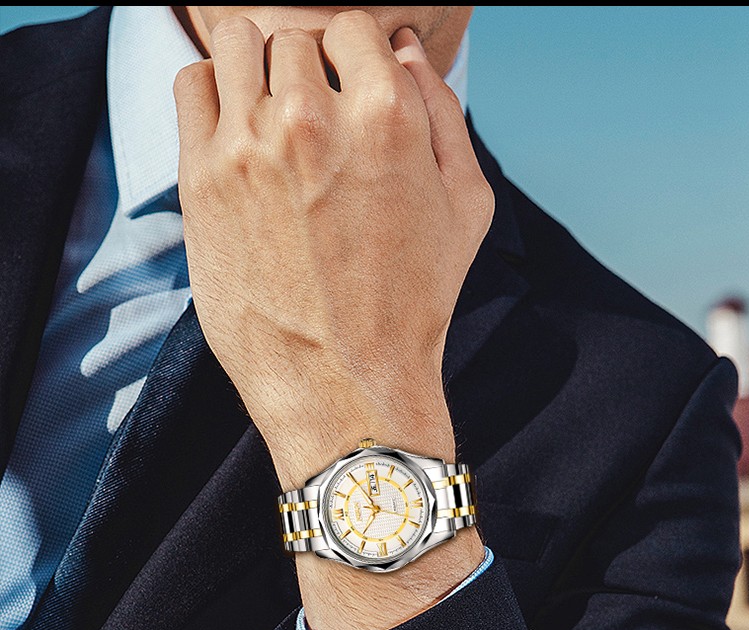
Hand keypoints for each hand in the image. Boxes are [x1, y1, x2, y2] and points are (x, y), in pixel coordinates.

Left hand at [174, 10, 490, 629]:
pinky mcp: (203, 179)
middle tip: (311, 122)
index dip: (354, 61)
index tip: (349, 93)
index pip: (355, 29)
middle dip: (306, 69)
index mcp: (388, 118)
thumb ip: (445, 115)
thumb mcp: (466, 211)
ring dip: (255, 71)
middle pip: (293, 34)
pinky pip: (191, 86)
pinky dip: (211, 94)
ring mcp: (251, 146)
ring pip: (236, 44)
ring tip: (269, 120)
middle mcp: (314, 118)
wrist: (345, 383)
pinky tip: (234, 135)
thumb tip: (405, 52)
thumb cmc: (412, 305)